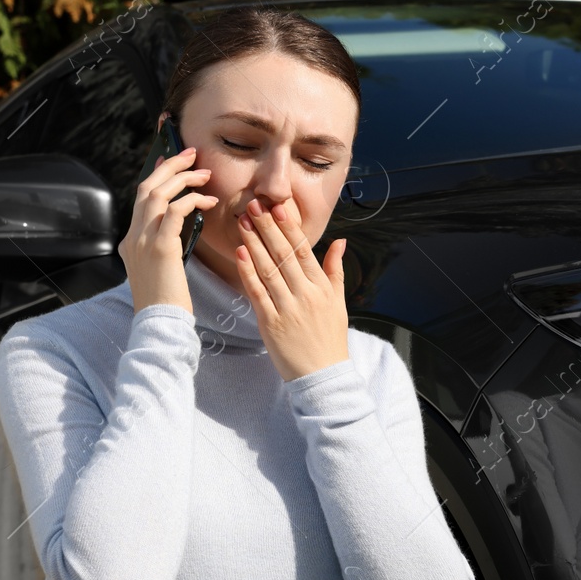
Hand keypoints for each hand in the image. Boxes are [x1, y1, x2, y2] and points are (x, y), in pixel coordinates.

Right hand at [121, 143, 217, 313]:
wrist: (159, 324)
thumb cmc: (167, 302)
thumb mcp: (160, 270)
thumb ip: (163, 247)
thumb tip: (177, 231)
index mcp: (131, 241)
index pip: (141, 198)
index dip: (157, 175)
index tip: (171, 160)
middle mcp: (133, 236)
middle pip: (147, 188)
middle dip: (170, 166)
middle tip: (192, 154)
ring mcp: (143, 241)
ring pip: (158, 194)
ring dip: (182, 179)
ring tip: (205, 174)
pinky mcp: (160, 248)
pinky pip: (174, 212)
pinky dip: (191, 200)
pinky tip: (208, 201)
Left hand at [235, 193, 349, 381]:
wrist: (323, 374)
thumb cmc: (330, 337)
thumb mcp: (339, 302)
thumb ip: (335, 270)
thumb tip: (340, 241)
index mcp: (322, 288)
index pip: (304, 251)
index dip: (289, 228)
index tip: (278, 207)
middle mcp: (306, 294)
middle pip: (284, 255)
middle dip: (267, 228)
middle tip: (254, 205)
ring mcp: (288, 308)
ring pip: (268, 269)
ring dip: (254, 243)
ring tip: (243, 222)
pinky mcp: (271, 323)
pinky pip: (257, 293)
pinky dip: (248, 273)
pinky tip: (240, 254)